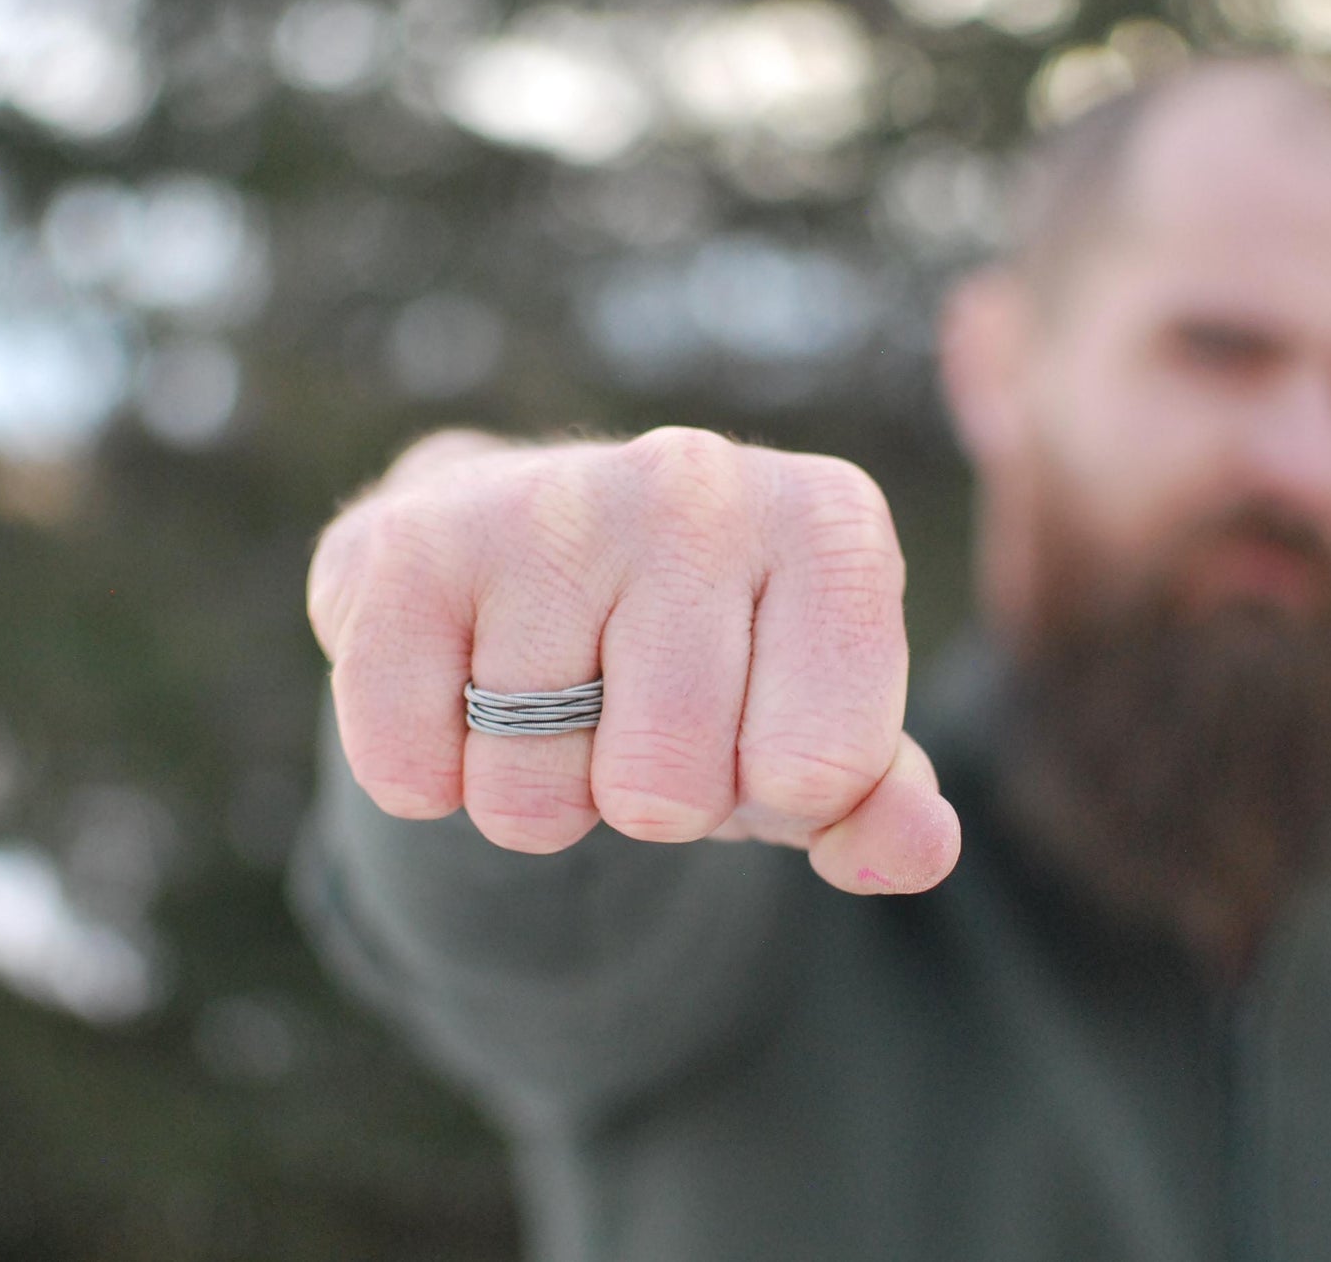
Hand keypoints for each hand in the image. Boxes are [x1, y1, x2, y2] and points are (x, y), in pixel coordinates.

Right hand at [307, 426, 960, 893]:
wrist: (525, 555)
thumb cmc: (699, 659)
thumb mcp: (808, 730)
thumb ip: (877, 801)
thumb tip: (920, 849)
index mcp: (827, 523)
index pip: (819, 772)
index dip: (770, 794)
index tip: (747, 728)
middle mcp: (697, 480)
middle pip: (668, 792)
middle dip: (639, 800)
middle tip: (624, 718)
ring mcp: (550, 500)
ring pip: (531, 794)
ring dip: (530, 794)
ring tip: (542, 696)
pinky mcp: (410, 546)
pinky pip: (411, 772)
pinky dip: (424, 780)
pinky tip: (452, 690)